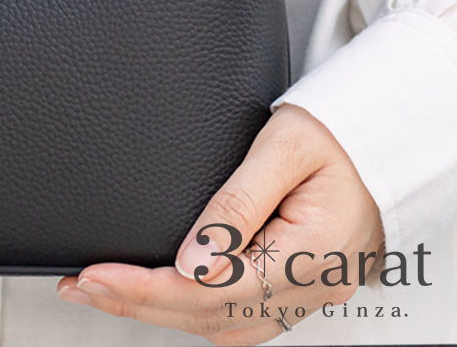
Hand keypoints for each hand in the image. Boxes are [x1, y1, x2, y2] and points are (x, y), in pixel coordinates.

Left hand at [56, 104, 384, 345]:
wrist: (377, 135)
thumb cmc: (335, 132)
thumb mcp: (284, 147)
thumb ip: (237, 202)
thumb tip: (190, 261)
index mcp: (313, 252)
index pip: (216, 291)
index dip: (148, 289)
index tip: (97, 276)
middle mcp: (311, 285)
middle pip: (213, 317)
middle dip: (138, 304)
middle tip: (80, 286)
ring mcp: (307, 292)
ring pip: (223, 326)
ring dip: (159, 311)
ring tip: (103, 292)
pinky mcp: (297, 286)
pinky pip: (238, 316)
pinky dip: (190, 310)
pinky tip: (155, 296)